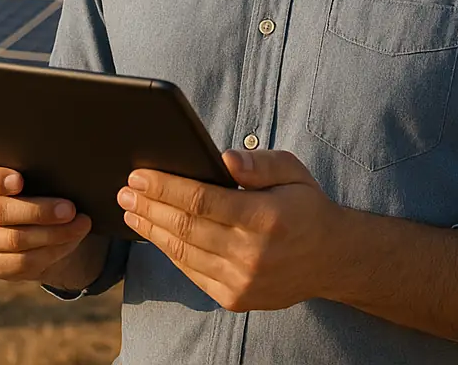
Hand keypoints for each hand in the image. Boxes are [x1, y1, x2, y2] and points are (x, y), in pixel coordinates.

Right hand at [0, 151, 94, 281]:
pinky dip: (52, 251)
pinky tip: (70, 240)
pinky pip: (22, 261)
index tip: (20, 181)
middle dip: (38, 211)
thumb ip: (36, 162)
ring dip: (53, 233)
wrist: (35, 221)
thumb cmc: (34, 182)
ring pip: (14, 239)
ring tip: (80, 223)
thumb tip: (70, 169)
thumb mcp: (31, 167)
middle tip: (69, 209)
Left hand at [117, 149, 341, 312]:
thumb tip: (224, 158)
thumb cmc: (306, 208)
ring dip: (151, 230)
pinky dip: (169, 252)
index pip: (202, 200)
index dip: (165, 187)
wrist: (332, 260)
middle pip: (185, 227)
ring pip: (183, 252)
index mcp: (265, 218)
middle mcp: (253, 254)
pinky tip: (155, 234)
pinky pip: (192, 273)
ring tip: (131, 211)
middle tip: (125, 190)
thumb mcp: (293, 172)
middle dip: (149, 206)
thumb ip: (259, 163)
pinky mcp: (236, 298)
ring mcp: (242, 281)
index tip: (139, 175)